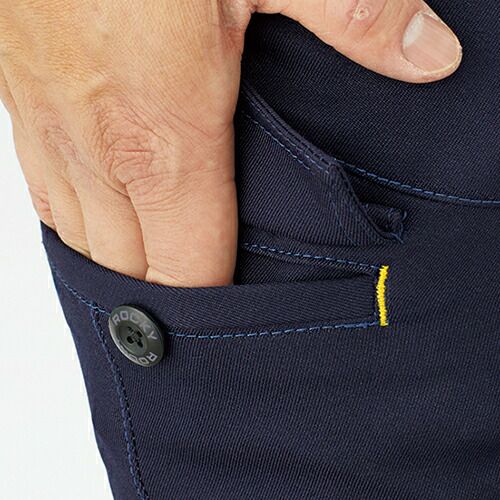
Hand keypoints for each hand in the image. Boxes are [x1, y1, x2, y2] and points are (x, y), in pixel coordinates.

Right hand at [0, 0, 461, 286]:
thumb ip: (353, 15)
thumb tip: (429, 57)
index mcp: (161, 137)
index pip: (185, 265)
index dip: (209, 307)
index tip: (229, 330)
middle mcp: (95, 146)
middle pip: (127, 263)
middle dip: (157, 298)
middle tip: (187, 325)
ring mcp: (48, 123)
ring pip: (76, 233)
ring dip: (113, 264)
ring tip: (144, 285)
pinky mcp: (19, 95)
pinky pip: (43, 186)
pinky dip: (71, 216)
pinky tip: (91, 219)